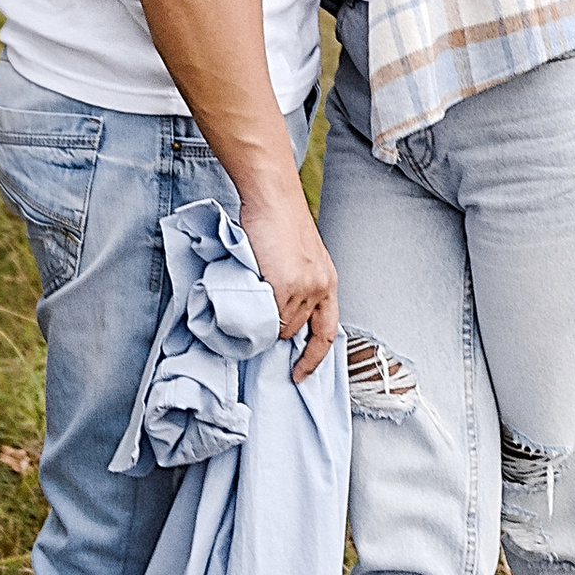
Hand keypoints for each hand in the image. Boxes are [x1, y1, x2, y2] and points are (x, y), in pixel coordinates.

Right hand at [240, 175, 339, 378]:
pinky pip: (268, 316)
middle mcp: (321, 287)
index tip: (300, 375)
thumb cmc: (282, 223)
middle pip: (297, 332)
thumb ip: (298, 286)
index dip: (315, 358)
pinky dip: (256, 318)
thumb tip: (279, 315)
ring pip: (280, 326)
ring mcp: (304, 287)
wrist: (274, 199)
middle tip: (257, 331)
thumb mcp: (302, 258)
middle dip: (277, 335)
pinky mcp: (284, 284)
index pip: (328, 332)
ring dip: (264, 325)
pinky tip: (246, 306)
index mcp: (328, 281)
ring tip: (249, 311)